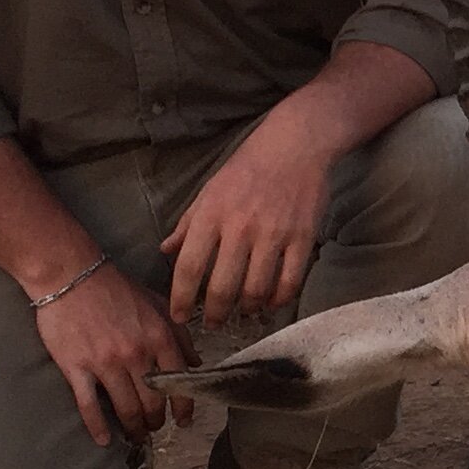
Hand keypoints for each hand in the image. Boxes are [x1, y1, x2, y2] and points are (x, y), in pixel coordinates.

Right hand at [34, 262, 192, 446]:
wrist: (71, 275)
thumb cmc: (116, 288)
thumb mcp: (157, 304)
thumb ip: (179, 333)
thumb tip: (196, 362)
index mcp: (159, 336)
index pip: (179, 381)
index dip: (184, 406)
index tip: (184, 420)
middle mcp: (136, 353)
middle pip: (153, 401)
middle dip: (157, 420)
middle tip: (155, 427)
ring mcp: (105, 362)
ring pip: (126, 408)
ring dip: (134, 427)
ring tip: (135, 435)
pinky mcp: (77, 367)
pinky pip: (89, 406)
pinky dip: (98, 427)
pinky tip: (105, 440)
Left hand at [163, 106, 335, 327]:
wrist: (295, 144)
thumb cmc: (247, 167)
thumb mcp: (209, 191)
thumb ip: (188, 224)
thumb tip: (166, 251)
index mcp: (211, 216)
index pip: (189, 268)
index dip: (181, 299)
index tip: (179, 317)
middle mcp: (240, 228)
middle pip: (223, 288)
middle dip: (215, 315)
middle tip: (213, 324)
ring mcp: (274, 234)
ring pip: (257, 290)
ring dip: (247, 310)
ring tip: (243, 314)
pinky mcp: (303, 237)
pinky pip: (290, 281)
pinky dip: (280, 300)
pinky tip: (272, 303)